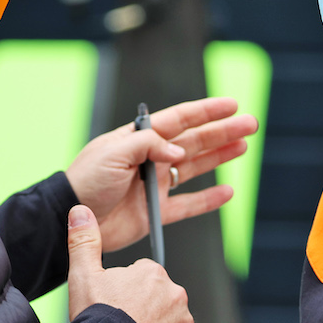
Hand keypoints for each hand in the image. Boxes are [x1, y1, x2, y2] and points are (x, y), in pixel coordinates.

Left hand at [65, 96, 257, 251]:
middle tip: (251, 124)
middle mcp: (151, 158)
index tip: (232, 105)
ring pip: (196, 168)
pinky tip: (227, 191)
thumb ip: (148, 145)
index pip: (179, 119)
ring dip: (220, 156)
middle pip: (195, 141)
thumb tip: (180, 151)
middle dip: (223, 131)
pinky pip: (188, 205)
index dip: (206, 111)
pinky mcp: (156, 212)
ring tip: (243, 146)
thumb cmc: (85, 181)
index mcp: (139, 139)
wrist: (71, 217)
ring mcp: (155, 185)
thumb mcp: (113, 153)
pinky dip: (208, 199)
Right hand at [66, 205, 194, 322]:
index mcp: (153, 273)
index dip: (123, 291)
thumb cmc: (95, 319)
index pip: (141, 277)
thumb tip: (80, 209)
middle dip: (142, 309)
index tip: (112, 304)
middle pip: (157, 299)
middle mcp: (175, 294)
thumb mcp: (83, 274)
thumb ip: (84, 240)